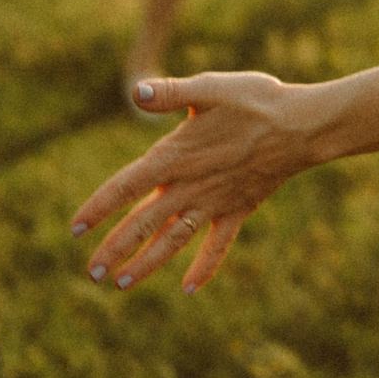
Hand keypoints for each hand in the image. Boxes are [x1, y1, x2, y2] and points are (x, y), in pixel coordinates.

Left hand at [73, 72, 313, 292]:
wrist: (303, 126)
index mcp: (176, 157)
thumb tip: (135, 90)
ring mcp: (215, 202)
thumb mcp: (209, 89)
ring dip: (148, 263)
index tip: (75, 229)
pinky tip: (190, 288)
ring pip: (174, 240)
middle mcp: (190, 186)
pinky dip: (205, 266)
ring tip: (123, 284)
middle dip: (116, 248)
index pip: (127, 186)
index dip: (100, 207)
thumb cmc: (255, 100)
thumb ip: (170, 93)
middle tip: (92, 274)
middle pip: (144, 223)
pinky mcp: (238, 209)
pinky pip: (218, 244)